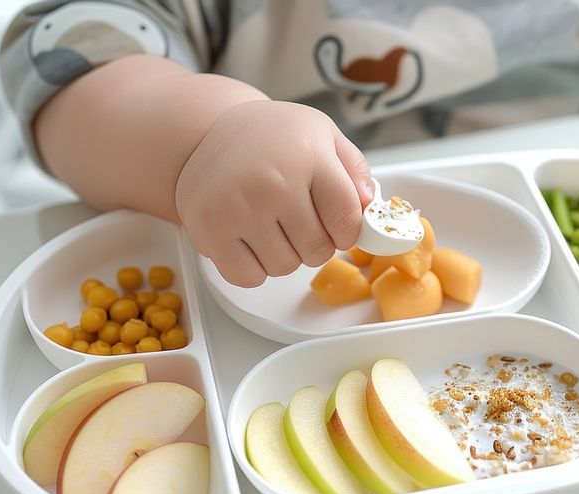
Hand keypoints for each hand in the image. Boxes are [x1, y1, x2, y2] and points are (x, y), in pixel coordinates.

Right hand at [175, 100, 372, 286]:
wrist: (209, 132)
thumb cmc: (272, 138)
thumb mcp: (323, 135)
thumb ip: (355, 171)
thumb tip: (369, 208)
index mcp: (308, 157)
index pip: (347, 222)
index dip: (347, 231)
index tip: (337, 224)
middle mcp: (273, 183)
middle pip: (317, 251)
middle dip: (314, 242)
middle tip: (296, 218)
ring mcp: (237, 209)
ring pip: (284, 267)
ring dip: (283, 255)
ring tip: (270, 223)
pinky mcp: (208, 230)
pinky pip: (248, 277)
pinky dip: (253, 267)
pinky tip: (249, 238)